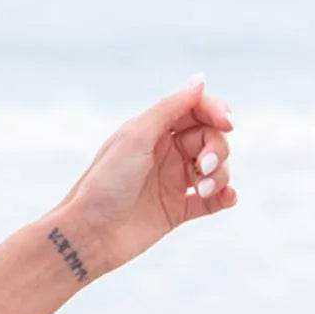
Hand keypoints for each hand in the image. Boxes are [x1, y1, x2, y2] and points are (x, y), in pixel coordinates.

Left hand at [57, 73, 236, 277]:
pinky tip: (226, 197)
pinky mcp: (177, 211)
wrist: (88, 234)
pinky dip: (225, 196)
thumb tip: (201, 78)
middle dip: (216, 148)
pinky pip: (212, 200)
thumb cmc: (105, 183)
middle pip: (210, 137)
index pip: (196, 109)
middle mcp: (164, 153)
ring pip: (215, 168)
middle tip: (203, 166)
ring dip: (220, 174)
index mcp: (152, 131)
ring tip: (204, 189)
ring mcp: (172, 182)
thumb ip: (171, 107)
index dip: (216, 111)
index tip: (226, 122)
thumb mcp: (136, 137)